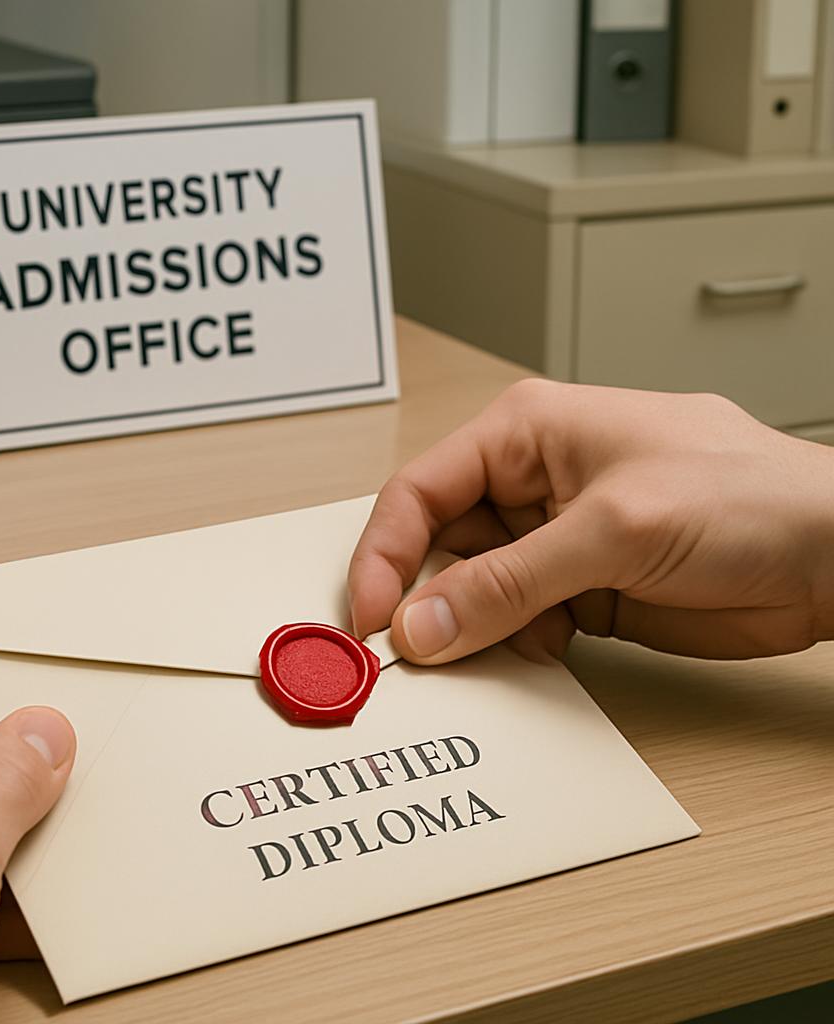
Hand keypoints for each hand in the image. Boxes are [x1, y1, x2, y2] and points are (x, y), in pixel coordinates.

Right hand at [349, 380, 833, 663]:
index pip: (420, 491)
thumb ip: (508, 582)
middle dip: (426, 597)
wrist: (832, 557)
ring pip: (472, 589)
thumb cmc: (748, 497)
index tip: (372, 617)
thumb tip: (423, 623)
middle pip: (438, 544)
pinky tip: (549, 647)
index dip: (387, 554)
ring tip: (508, 642)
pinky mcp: (578, 589)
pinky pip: (514, 620)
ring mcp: (553, 540)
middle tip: (418, 655)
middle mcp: (530, 483)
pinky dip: (512, 644)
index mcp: (526, 433)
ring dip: (473, 626)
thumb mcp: (612, 530)